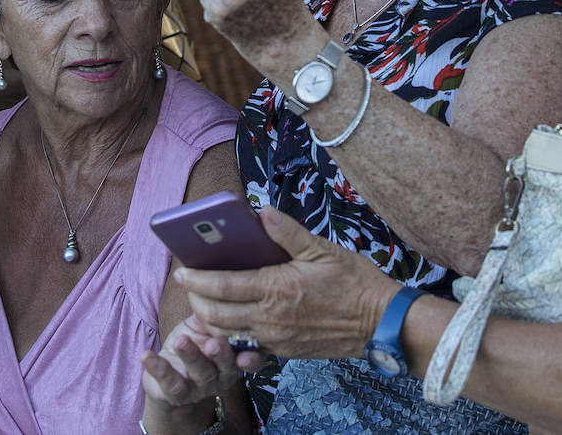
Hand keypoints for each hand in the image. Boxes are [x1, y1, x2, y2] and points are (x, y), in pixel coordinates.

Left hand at [140, 316, 243, 431]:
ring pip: (199, 372)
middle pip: (226, 364)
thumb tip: (214, 272)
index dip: (252, 357)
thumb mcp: (205, 325)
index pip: (249, 356)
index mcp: (234, 355)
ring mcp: (200, 386)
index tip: (248, 351)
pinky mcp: (176, 393)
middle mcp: (222, 373)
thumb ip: (213, 306)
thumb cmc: (194, 343)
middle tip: (213, 343)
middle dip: (221, 354)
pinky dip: (157, 368)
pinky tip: (147, 355)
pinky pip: (169, 383)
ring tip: (180, 341)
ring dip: (190, 356)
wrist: (170, 379)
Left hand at [175, 206, 401, 360]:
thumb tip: (262, 211)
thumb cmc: (355, 282)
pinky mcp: (285, 351)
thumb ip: (287, 231)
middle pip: (214, 316)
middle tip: (189, 286)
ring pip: (227, 335)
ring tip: (203, 302)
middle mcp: (270, 318)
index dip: (195, 279)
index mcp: (276, 288)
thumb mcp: (322, 248)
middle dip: (194, 302)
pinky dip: (232, 334)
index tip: (181, 271)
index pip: (222, 286)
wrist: (380, 323)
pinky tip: (232, 319)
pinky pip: (248, 345)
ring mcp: (276, 338)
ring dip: (209, 321)